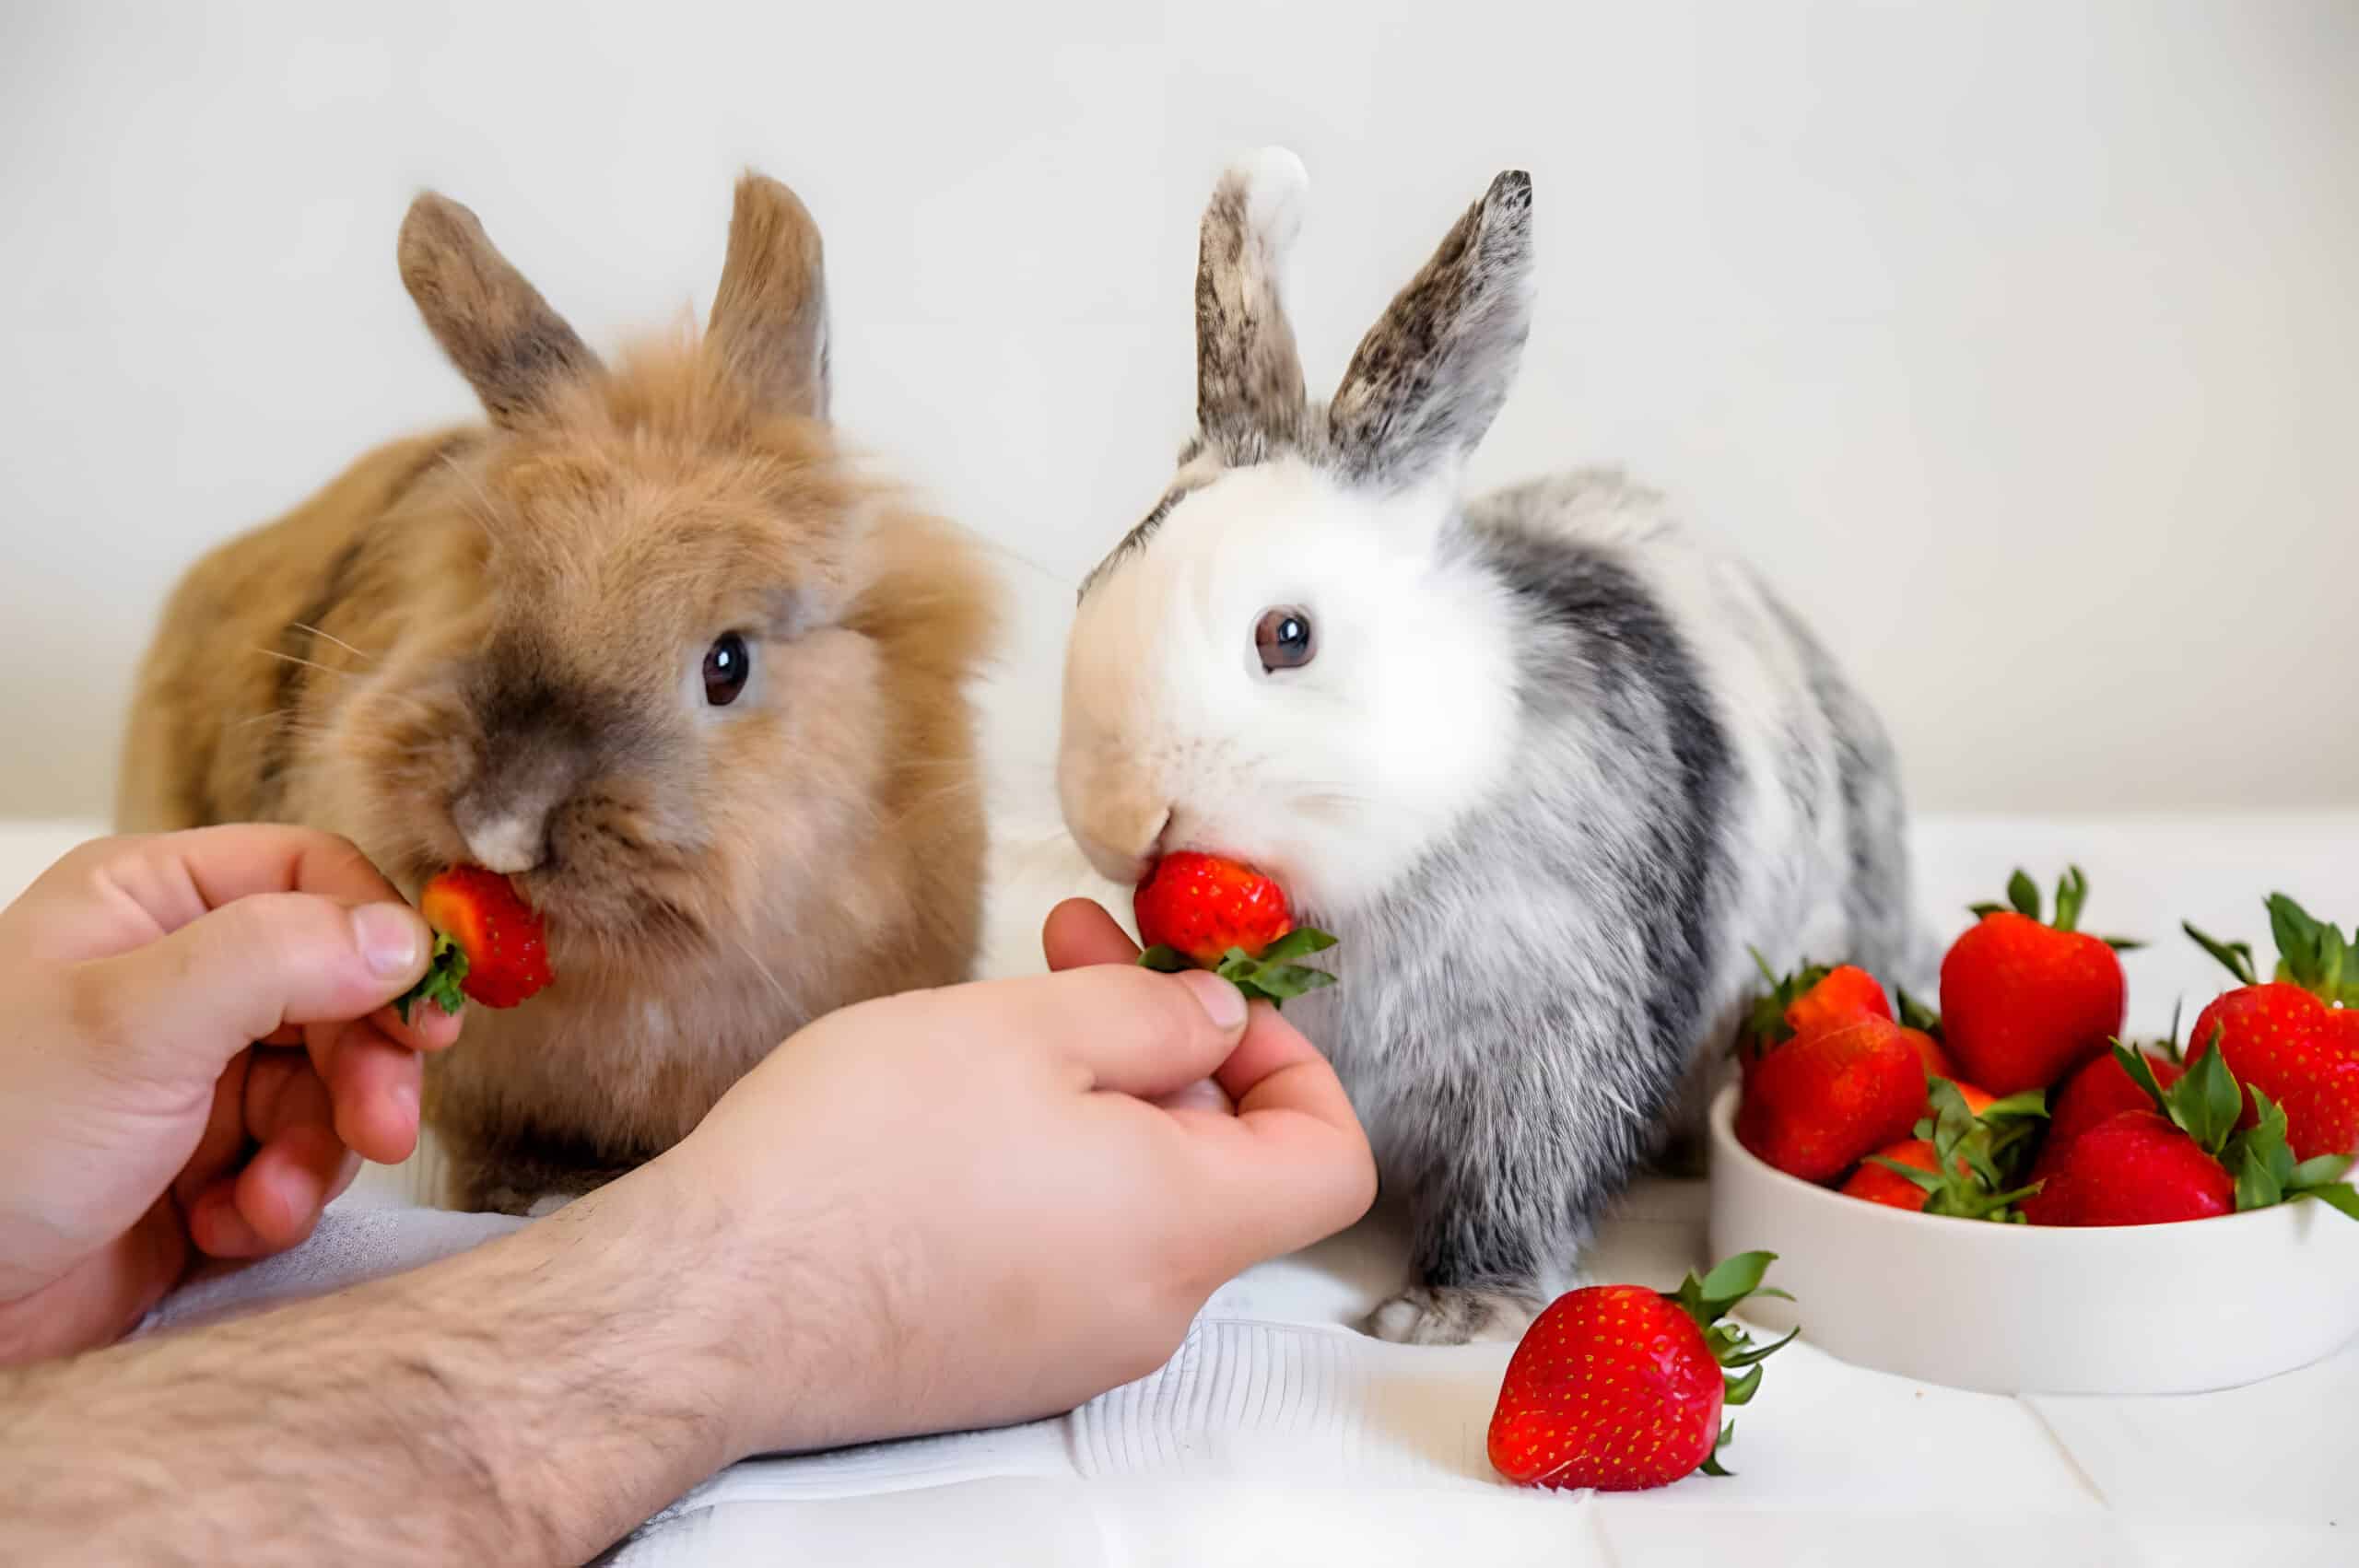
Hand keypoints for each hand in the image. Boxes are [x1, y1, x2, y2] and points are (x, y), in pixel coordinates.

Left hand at [0, 826, 462, 1362]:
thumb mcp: (135, 1025)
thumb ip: (279, 959)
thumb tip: (406, 938)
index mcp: (151, 904)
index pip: (316, 880)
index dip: (382, 941)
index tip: (426, 1013)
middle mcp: (178, 978)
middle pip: (343, 989)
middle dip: (367, 1068)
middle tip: (383, 1130)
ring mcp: (192, 1073)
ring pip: (331, 1086)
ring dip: (318, 1152)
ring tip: (265, 1200)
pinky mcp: (202, 1164)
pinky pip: (296, 1165)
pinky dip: (278, 1203)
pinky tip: (224, 1229)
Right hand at [672, 897, 1376, 1455]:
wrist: (710, 1305)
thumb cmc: (859, 1159)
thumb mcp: (1022, 1029)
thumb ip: (1150, 1015)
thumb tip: (1214, 1021)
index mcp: (1183, 1227)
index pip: (1330, 1162)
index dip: (1294, 1064)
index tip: (1210, 1002)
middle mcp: (1149, 1309)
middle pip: (1224, 1174)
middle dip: (1164, 1050)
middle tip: (1078, 954)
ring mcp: (1071, 1349)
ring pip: (1135, 1207)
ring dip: (1096, 1101)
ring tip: (997, 1023)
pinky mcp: (996, 1364)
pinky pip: (1066, 1254)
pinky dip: (1045, 1172)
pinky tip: (951, 1115)